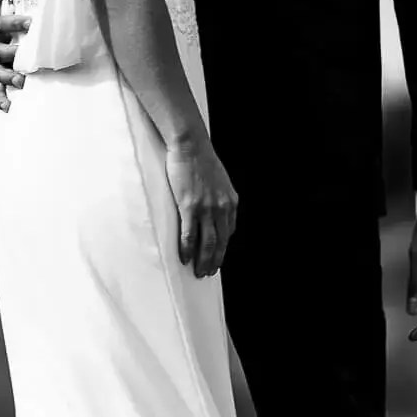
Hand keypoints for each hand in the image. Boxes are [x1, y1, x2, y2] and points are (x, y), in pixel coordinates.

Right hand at [165, 139, 237, 278]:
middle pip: (220, 242)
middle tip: (208, 272)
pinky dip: (188, 249)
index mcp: (231, 202)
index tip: (217, 256)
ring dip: (203, 260)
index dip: (223, 247)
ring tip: (198, 271)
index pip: (229, 232)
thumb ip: (220, 197)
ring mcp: (206, 208)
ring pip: (207, 243)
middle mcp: (222, 208)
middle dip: (214, 260)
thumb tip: (214, 211)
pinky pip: (190, 235)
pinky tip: (185, 258)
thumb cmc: (201, 158)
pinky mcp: (189, 206)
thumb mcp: (219, 180)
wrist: (190, 144)